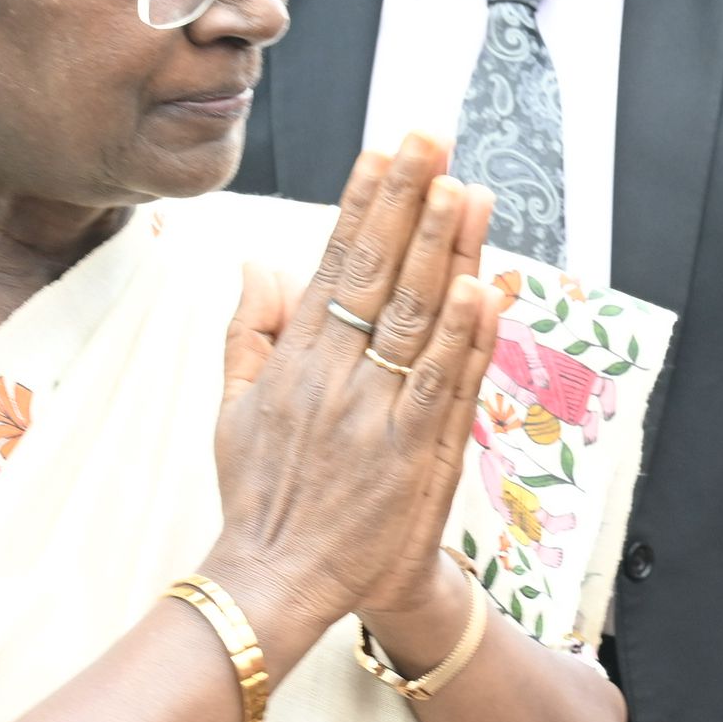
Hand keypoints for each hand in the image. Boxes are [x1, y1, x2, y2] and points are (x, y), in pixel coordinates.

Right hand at [205, 136, 504, 669]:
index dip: (364, 203)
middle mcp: (337, 377)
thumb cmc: (262, 495)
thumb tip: (259, 262)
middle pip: (381, 274)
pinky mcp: (416, 455)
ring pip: (420, 319)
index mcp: (297, 360)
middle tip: (432, 139)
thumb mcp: (235, 408)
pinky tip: (487, 288)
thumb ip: (249, 332)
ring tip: (466, 192)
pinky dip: (468, 337)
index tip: (385, 150)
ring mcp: (379, 414)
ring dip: (447, 252)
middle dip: (407, 201)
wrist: (281, 582)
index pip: (335, 262)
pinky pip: (446, 384)